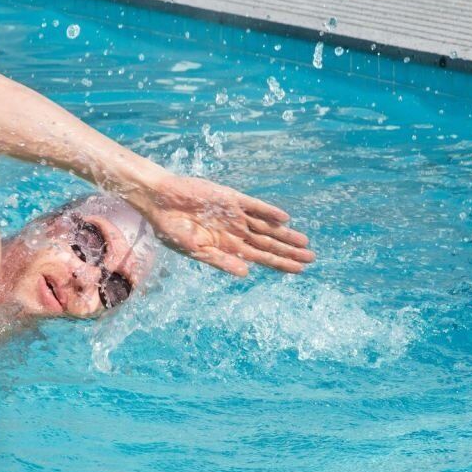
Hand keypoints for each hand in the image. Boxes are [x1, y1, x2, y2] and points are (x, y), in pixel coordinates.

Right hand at [129, 173, 313, 276]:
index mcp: (227, 246)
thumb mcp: (195, 250)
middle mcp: (235, 231)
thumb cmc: (171, 229)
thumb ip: (220, 260)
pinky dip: (268, 212)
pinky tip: (284, 219)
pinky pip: (254, 206)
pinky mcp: (230, 198)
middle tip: (312, 258)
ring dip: (285, 234)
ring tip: (305, 242)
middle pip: (268, 243)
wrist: (160, 201)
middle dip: (289, 251)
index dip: (279, 263)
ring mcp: (235, 214)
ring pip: (266, 226)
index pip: (260, 257)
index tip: (298, 270)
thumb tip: (246, 273)